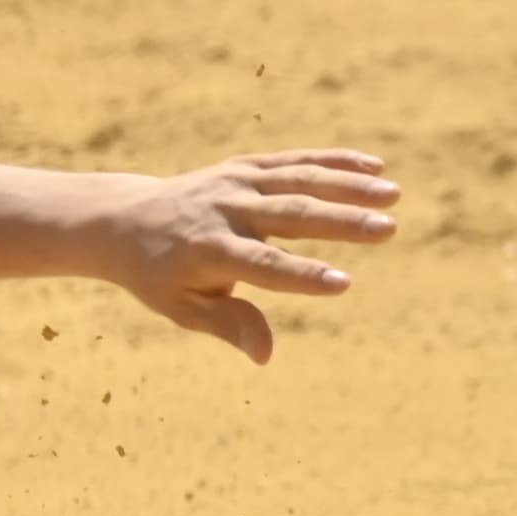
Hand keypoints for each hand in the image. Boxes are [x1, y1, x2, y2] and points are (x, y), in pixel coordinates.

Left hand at [86, 150, 397, 362]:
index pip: (263, 267)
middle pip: (290, 216)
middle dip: (340, 222)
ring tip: (393, 195)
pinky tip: (376, 165)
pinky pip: (294, 161)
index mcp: (209, 251)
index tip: (343, 283)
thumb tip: (265, 355)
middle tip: (387, 229)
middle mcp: (224, 211)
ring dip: (348, 185)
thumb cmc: (159, 275)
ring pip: (299, 180)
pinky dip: (334, 160)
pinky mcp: (244, 166)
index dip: (302, 276)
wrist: (124, 220)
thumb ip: (228, 324)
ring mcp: (235, 183)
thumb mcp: (182, 307)